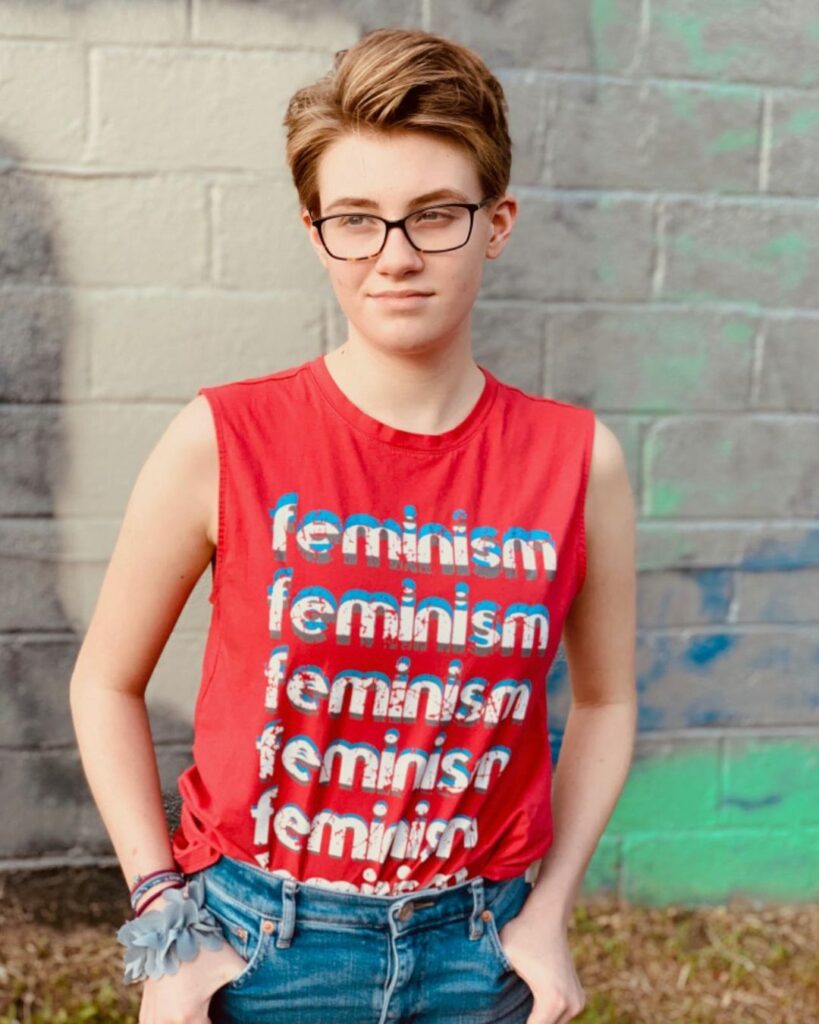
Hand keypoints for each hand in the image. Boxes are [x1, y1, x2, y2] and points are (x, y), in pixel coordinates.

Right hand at [133, 891, 247, 1023]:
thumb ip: (252, 981)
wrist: (168, 928)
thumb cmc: (202, 946)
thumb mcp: (232, 965)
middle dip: (205, 1023)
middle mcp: (165, 1023)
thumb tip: (274, 993)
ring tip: (202, 1013)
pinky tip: (184, 1016)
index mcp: (187, 1016)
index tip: (230, 1015)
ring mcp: (152, 1018)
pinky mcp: (145, 1012)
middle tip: (216, 1011)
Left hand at [496, 913, 585, 1023]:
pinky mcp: (578, 997)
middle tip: (505, 1016)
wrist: (547, 914)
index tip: (500, 1019)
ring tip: (515, 1014)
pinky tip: (528, 1011)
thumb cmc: (522, 934)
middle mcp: (570, 1004)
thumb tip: (480, 1004)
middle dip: (526, 1023)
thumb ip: (491, 985)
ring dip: (537, 1021)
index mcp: (552, 1000)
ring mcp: (577, 1001)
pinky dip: (546, 1017)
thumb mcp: (502, 956)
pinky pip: (559, 1017)